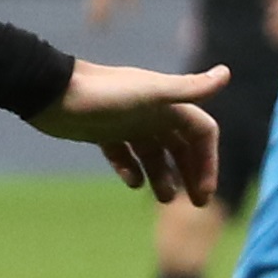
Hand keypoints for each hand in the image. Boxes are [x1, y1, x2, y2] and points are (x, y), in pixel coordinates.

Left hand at [34, 59, 229, 205]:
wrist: (51, 94)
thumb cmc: (105, 94)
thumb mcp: (151, 94)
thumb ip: (188, 89)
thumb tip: (226, 73)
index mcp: (168, 102)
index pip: (201, 133)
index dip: (208, 161)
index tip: (203, 191)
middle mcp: (151, 112)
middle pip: (182, 146)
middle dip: (192, 173)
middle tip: (194, 204)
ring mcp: (127, 123)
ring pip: (155, 154)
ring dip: (163, 176)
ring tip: (163, 197)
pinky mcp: (103, 133)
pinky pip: (124, 156)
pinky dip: (131, 170)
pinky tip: (132, 182)